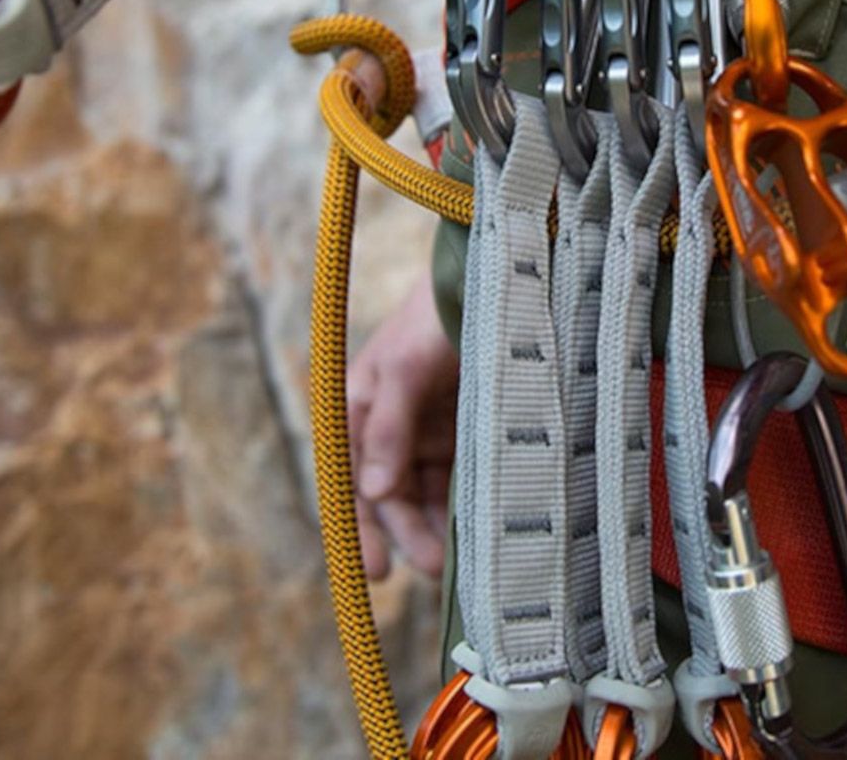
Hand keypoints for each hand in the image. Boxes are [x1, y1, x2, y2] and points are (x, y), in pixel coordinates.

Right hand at [347, 269, 458, 579]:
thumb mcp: (404, 367)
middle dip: (407, 532)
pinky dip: (465, 502)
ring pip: (427, 490)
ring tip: (457, 559)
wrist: (494, 275)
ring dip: (436, 524)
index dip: (362, 527)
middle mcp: (390, 423)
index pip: (351, 479)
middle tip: (429, 568)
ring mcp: (430, 426)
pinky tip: (479, 527)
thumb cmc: (436, 314)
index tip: (375, 571)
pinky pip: (460, 474)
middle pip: (391, 493)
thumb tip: (371, 492)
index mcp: (359, 406)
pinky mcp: (467, 426)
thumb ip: (387, 428)